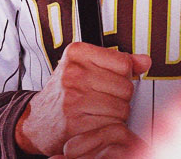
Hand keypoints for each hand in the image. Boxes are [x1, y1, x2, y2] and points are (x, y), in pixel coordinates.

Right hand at [15, 42, 150, 155]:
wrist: (35, 122)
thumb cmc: (63, 93)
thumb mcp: (86, 67)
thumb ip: (118, 62)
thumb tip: (145, 61)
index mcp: (77, 53)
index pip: (124, 63)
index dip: (122, 75)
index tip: (110, 80)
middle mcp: (73, 74)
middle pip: (126, 87)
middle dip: (120, 97)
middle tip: (102, 99)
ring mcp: (73, 98)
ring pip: (122, 108)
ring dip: (116, 115)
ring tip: (98, 112)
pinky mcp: (75, 123)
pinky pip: (111, 125)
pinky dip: (108, 128)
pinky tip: (94, 123)